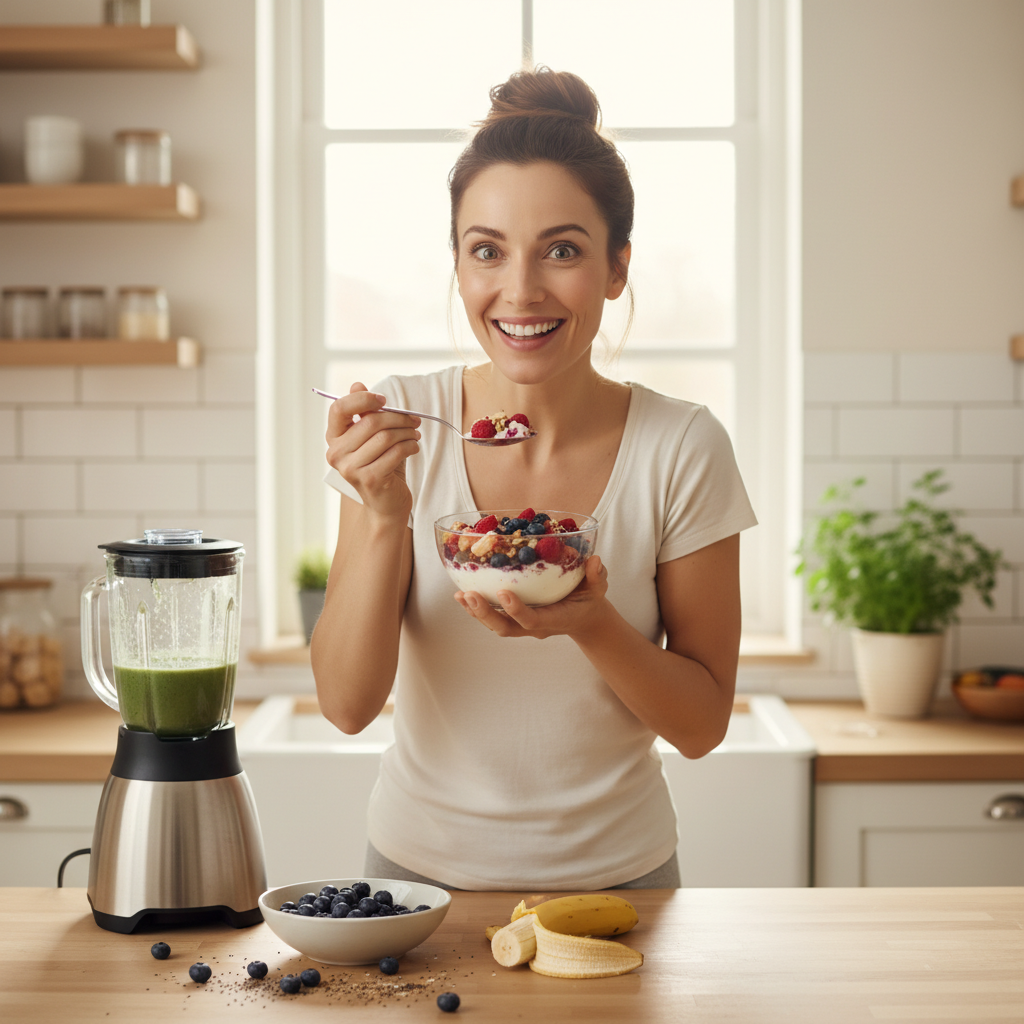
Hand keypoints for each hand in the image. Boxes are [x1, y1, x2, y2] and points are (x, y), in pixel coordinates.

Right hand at [325, 382, 419, 519]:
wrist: (385, 503)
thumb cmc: (380, 465)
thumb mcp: (372, 437)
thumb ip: (364, 413)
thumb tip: (357, 384)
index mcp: (333, 438)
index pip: (339, 408)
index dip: (362, 399)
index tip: (383, 400)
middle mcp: (336, 453)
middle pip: (370, 422)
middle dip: (398, 418)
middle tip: (414, 420)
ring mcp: (350, 468)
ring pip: (385, 437)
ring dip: (407, 432)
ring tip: (415, 435)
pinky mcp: (369, 479)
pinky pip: (395, 452)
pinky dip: (410, 447)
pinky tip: (414, 448)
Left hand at [454, 555, 609, 640]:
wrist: (585, 617)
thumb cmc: (589, 599)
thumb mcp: (599, 588)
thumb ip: (598, 576)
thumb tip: (595, 561)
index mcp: (556, 619)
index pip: (533, 621)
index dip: (517, 610)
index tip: (504, 593)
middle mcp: (536, 626)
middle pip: (506, 628)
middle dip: (486, 614)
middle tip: (470, 595)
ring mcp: (524, 625)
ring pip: (496, 625)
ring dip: (476, 611)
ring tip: (460, 595)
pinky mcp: (515, 619)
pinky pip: (493, 617)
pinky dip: (476, 608)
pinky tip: (462, 594)